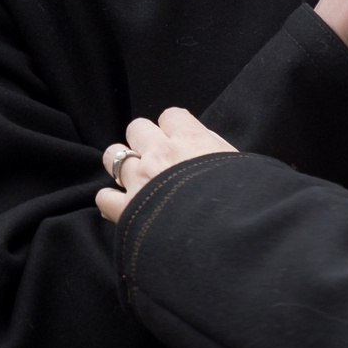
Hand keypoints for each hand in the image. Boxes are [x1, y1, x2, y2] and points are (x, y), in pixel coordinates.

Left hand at [97, 107, 237, 222]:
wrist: (227, 232)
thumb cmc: (243, 198)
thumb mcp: (242, 165)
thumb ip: (219, 151)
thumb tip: (207, 145)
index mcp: (191, 140)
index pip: (171, 116)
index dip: (174, 127)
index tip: (181, 140)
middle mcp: (160, 154)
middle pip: (137, 128)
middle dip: (144, 140)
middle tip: (156, 158)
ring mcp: (140, 180)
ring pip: (113, 156)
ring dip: (123, 165)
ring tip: (136, 178)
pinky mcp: (126, 209)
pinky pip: (104, 197)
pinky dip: (111, 200)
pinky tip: (125, 206)